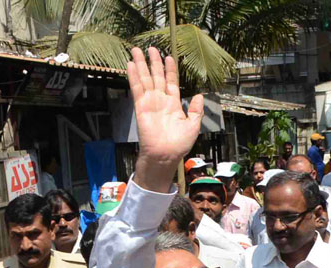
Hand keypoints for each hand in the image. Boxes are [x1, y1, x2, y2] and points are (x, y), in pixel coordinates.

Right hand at [127, 47, 203, 191]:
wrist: (165, 155)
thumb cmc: (179, 144)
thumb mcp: (193, 125)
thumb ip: (196, 110)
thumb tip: (200, 95)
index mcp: (174, 104)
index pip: (171, 82)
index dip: (170, 70)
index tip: (168, 57)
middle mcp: (161, 101)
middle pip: (157, 76)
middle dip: (154, 62)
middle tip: (151, 48)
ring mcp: (150, 102)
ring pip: (145, 79)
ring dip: (141, 64)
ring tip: (137, 50)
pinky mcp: (141, 106)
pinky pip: (137, 88)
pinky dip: (133, 76)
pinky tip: (131, 64)